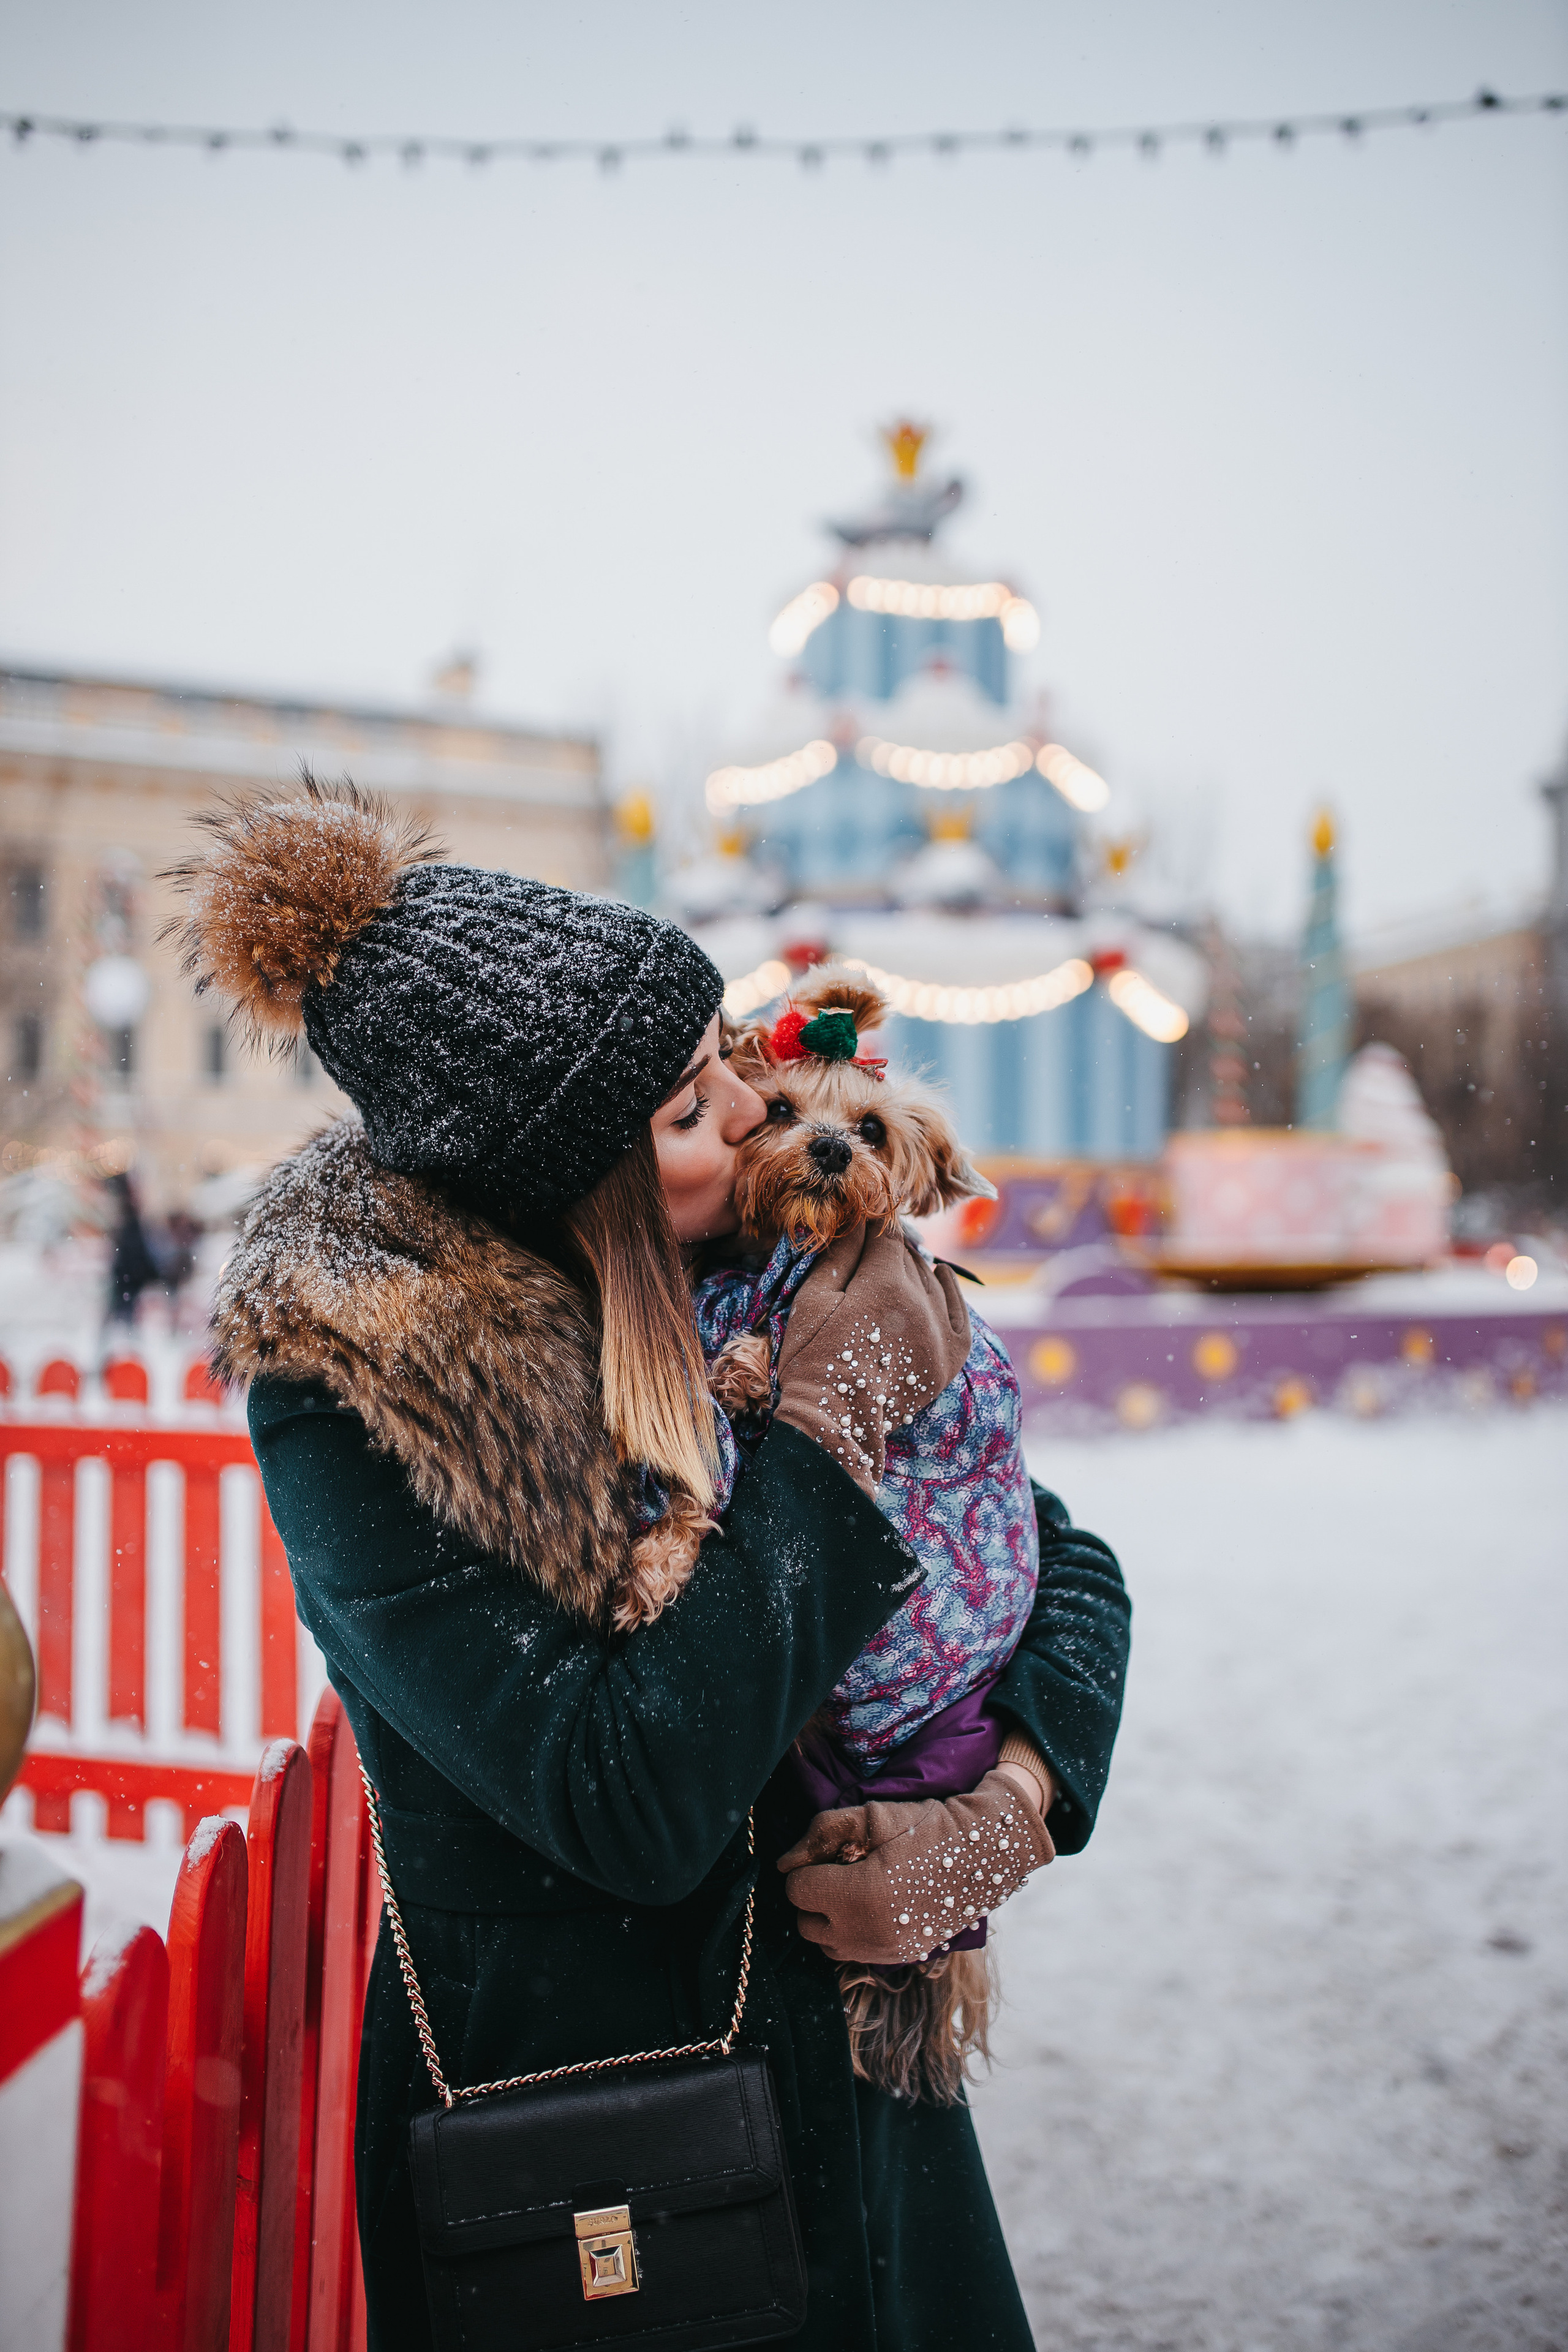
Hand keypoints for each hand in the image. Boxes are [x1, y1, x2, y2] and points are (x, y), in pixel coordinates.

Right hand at [773, 1221, 970, 1491]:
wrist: (836, 1423)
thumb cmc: (813, 1360)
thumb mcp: (812, 1302)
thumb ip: (839, 1256)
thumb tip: (858, 1220)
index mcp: (885, 1284)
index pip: (886, 1237)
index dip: (871, 1230)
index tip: (860, 1231)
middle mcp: (922, 1302)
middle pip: (910, 1257)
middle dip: (888, 1252)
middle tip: (868, 1256)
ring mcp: (941, 1331)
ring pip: (931, 1280)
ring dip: (912, 1271)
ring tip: (892, 1275)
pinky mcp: (951, 1355)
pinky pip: (959, 1310)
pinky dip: (949, 1290)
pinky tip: (939, 1277)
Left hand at [777, 1769, 1053, 1965]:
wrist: (982, 1853)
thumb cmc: (925, 1826)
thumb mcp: (872, 1817)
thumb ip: (822, 1834)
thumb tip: (784, 1862)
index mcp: (858, 1894)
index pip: (797, 1891)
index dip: (807, 1868)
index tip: (828, 1856)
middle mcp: (867, 1932)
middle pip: (806, 1923)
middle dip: (815, 1896)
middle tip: (839, 1871)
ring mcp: (883, 1951)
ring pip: (826, 1945)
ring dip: (830, 1920)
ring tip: (853, 1891)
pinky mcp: (898, 1958)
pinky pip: (854, 1954)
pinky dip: (852, 1934)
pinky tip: (873, 1907)